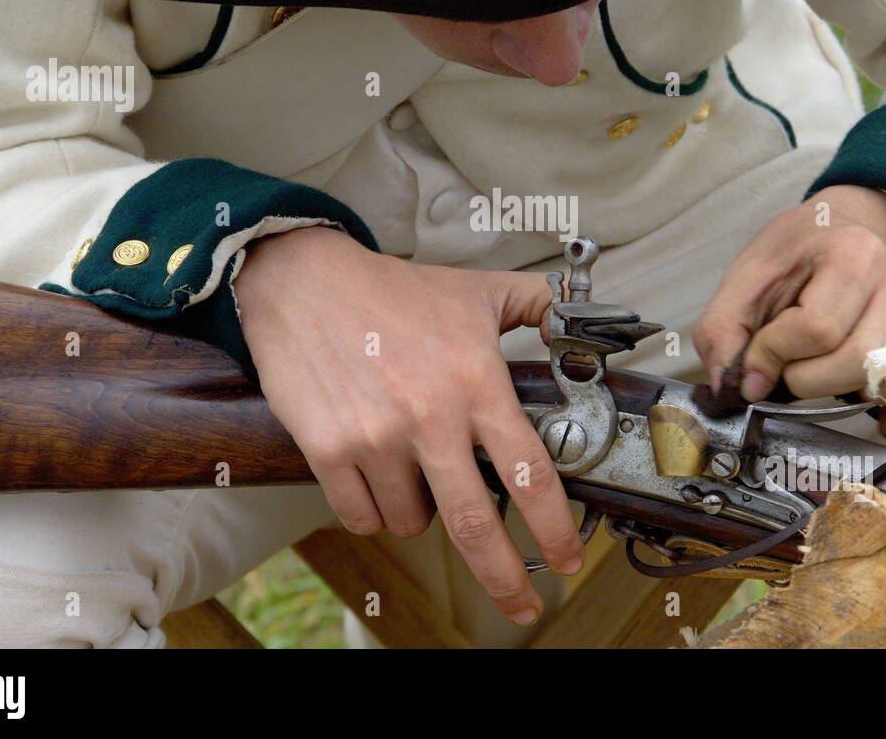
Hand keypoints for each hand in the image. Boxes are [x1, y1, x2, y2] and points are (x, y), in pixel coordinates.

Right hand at [234, 226, 581, 624]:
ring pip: (413, 522)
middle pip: (474, 526)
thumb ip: (539, 306)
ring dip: (424, 513)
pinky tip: (379, 479)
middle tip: (522, 604)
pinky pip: (362, 516)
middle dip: (505, 579)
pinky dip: (376, 511)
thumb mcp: (478, 290)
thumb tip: (580, 326)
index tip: (568, 558)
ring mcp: (377, 437)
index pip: (529, 473)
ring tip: (419, 473)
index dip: (554, 528)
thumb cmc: (394, 291)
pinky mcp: (329, 450)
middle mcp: (430, 416)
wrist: (305, 281)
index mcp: (476, 381)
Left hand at [694, 185, 885, 402]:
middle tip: (782, 364)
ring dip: (829, 389)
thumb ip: (723, 330)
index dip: (773, 354)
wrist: (836, 232)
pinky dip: (875, 410)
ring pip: (877, 383)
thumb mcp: (744, 278)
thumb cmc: (792, 253)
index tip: (752, 357)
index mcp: (853, 255)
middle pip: (855, 360)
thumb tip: (729, 387)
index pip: (817, 328)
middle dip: (803, 378)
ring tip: (807, 366)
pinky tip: (844, 397)